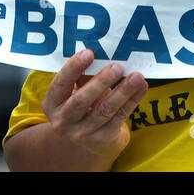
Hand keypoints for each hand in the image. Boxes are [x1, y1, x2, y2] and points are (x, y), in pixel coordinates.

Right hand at [41, 49, 148, 163]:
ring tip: (136, 76)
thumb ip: (84, 76)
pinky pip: (119, 117)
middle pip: (81, 100)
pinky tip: (141, 87)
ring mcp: (82, 133)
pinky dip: (132, 100)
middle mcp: (63, 121)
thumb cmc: (84, 105)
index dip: (73, 68)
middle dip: (100, 82)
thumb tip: (101, 53)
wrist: (90, 141)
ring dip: (122, 91)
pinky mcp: (102, 139)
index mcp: (52, 103)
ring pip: (104, 110)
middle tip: (117, 67)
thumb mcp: (77, 91)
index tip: (89, 53)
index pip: (60, 84)